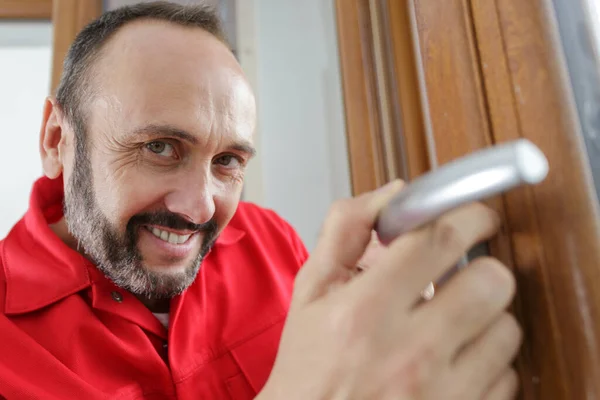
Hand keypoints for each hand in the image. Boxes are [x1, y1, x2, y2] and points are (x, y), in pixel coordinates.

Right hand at [260, 180, 521, 399]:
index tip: (476, 216)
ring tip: (453, 322)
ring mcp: (441, 392)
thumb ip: (345, 233)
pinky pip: (507, 375)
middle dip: (480, 266)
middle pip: (489, 280)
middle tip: (462, 272)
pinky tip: (455, 360)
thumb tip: (391, 194)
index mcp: (365, 311)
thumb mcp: (310, 294)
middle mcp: (408, 352)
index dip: (468, 215)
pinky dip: (487, 361)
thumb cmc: (309, 369)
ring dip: (484, 316)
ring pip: (506, 327)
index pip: (439, 239)